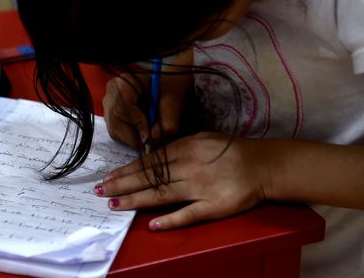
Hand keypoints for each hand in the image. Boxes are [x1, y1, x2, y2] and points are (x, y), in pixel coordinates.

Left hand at [95, 132, 272, 229]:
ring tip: (114, 205)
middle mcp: (189, 166)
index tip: (107, 177)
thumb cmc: (230, 150)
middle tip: (100, 191)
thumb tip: (150, 154)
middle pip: (149, 178)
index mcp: (185, 148)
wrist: (264, 164)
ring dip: (136, 200)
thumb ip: (177, 146)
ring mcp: (201, 187)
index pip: (148, 162)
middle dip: (122, 185)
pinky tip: (153, 224)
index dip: (126, 170)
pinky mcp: (214, 205)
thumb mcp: (201, 138)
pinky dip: (171, 220)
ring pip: (162, 194)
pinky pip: (190, 214)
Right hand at [103, 67, 192, 148]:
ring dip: (132, 138)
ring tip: (148, 137)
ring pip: (114, 130)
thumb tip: (153, 140)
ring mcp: (108, 104)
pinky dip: (129, 138)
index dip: (135, 123)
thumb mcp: (174, 104)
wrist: (167, 87)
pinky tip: (142, 133)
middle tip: (149, 142)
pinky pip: (116, 133)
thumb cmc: (170, 91)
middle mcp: (111, 92)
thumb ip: (167, 124)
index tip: (149, 135)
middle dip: (133, 136)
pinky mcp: (110, 116)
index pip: (122, 107)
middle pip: (115, 121)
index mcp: (124, 82)